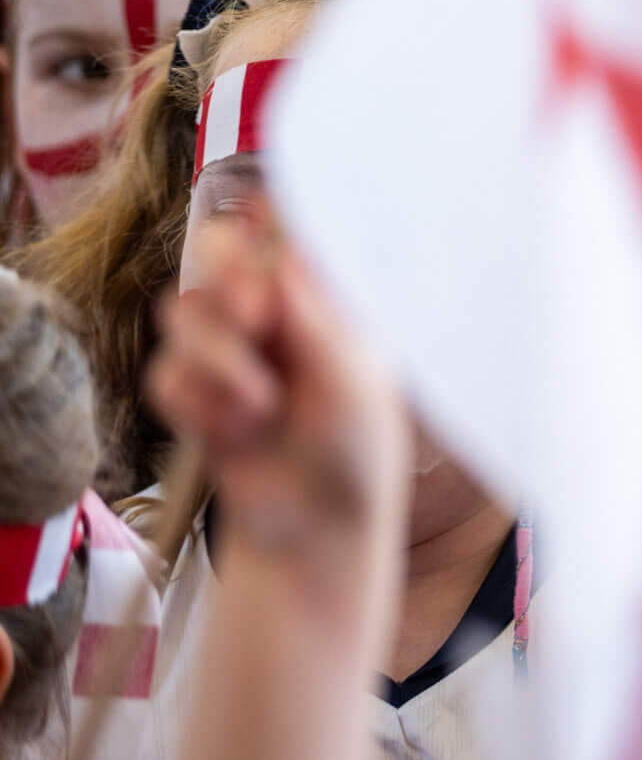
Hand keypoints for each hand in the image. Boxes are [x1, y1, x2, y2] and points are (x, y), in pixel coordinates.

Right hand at [144, 224, 408, 552]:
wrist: (316, 529)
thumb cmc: (357, 452)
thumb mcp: (352, 383)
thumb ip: (316, 320)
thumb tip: (285, 254)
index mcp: (322, 297)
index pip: (281, 231)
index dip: (260, 230)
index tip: (266, 259)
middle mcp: (271, 312)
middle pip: (215, 251)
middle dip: (227, 281)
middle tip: (258, 319)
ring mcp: (226, 350)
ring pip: (182, 310)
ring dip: (219, 360)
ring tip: (264, 407)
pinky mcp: (192, 394)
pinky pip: (165, 375)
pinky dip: (199, 407)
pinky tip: (239, 435)